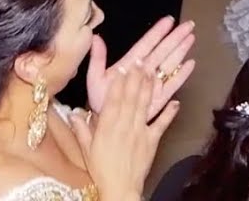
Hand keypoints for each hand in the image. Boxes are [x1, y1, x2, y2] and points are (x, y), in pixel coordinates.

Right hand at [71, 66, 179, 200]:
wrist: (120, 188)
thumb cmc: (101, 169)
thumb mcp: (86, 150)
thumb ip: (81, 129)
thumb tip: (72, 113)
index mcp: (107, 126)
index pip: (113, 99)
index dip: (118, 82)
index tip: (122, 67)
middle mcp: (125, 125)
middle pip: (131, 97)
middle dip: (136, 78)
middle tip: (141, 61)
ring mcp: (140, 132)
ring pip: (145, 105)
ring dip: (149, 87)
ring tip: (154, 71)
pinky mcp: (152, 141)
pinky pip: (162, 124)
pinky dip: (169, 113)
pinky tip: (176, 101)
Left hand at [87, 16, 195, 117]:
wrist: (105, 121)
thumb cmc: (100, 99)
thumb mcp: (95, 77)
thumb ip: (97, 58)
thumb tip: (95, 38)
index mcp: (130, 63)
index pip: (147, 43)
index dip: (158, 32)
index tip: (169, 20)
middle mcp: (144, 70)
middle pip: (163, 50)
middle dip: (176, 37)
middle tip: (189, 25)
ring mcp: (153, 83)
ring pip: (170, 63)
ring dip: (181, 50)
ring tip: (191, 38)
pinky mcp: (159, 97)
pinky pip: (173, 83)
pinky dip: (182, 74)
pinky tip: (190, 64)